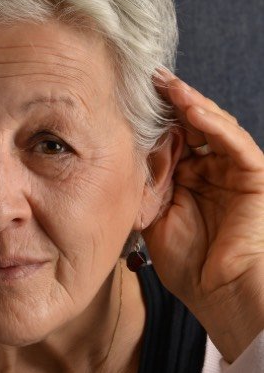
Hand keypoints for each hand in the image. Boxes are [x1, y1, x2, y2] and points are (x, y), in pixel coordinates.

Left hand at [143, 68, 263, 361]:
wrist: (222, 295)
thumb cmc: (188, 263)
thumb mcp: (153, 217)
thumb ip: (144, 186)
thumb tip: (122, 156)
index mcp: (186, 178)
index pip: (170, 137)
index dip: (152, 117)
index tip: (127, 96)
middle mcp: (208, 169)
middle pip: (189, 125)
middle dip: (169, 101)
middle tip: (147, 77)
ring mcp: (230, 170)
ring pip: (212, 126)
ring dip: (188, 103)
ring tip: (165, 83)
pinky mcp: (252, 176)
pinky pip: (232, 143)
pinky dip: (212, 124)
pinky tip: (190, 108)